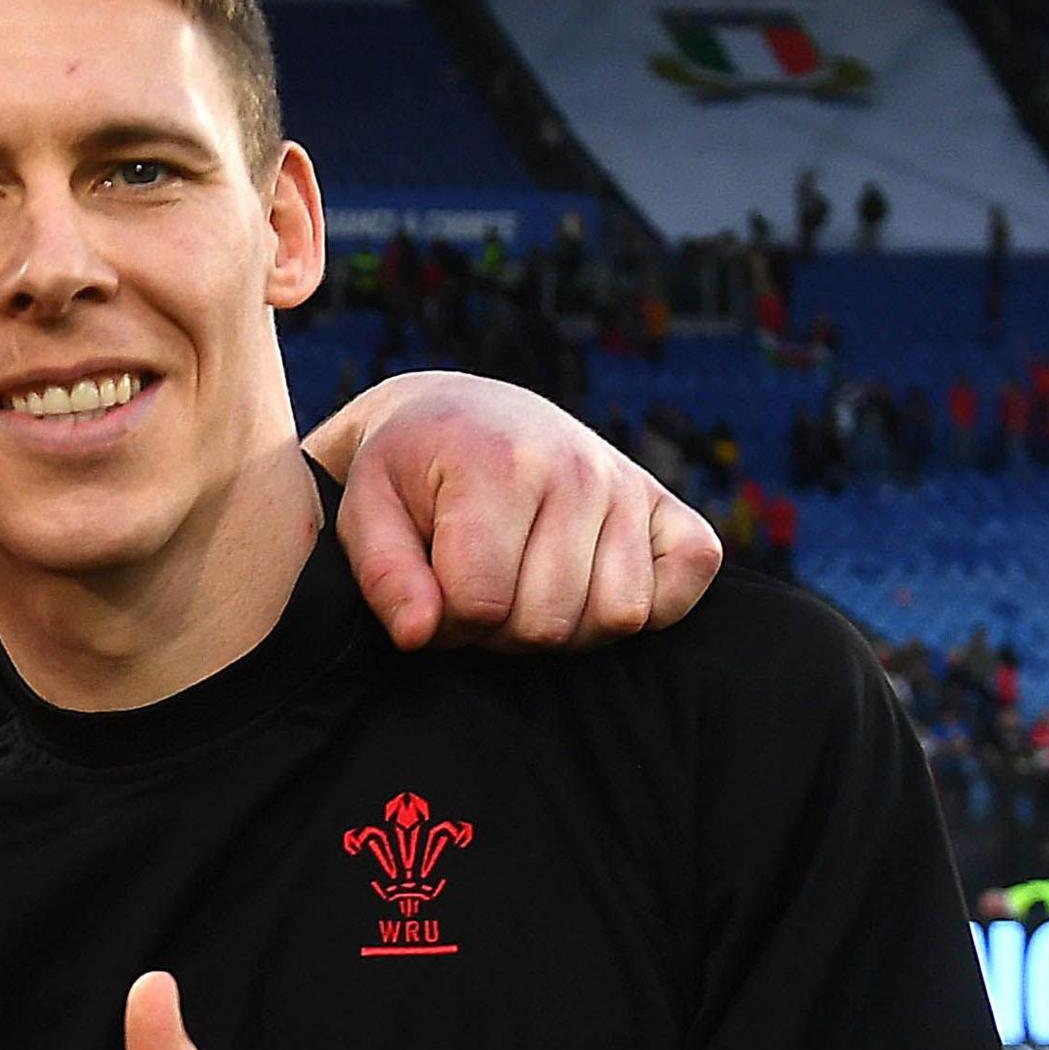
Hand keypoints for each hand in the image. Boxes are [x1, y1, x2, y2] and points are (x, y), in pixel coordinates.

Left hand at [306, 370, 721, 651]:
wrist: (462, 414)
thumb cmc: (409, 473)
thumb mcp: (366, 513)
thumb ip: (384, 577)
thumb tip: (420, 635)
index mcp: (498, 463)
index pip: (480, 605)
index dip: (445, 625)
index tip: (429, 595)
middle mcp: (576, 468)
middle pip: (548, 622)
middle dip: (500, 630)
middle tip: (476, 591)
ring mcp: (627, 484)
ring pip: (615, 617)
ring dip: (563, 627)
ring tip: (523, 588)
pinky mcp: (668, 505)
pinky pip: (682, 586)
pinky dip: (644, 607)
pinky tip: (587, 584)